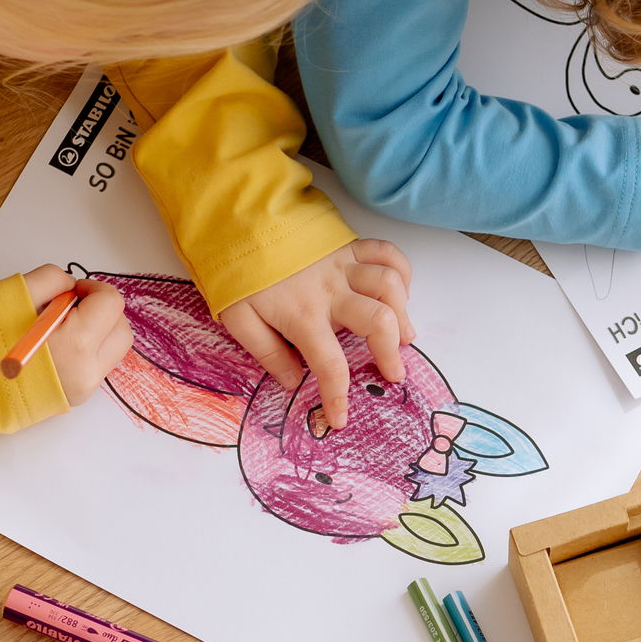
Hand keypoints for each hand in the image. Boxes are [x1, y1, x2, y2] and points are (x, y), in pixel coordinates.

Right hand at [21, 265, 130, 405]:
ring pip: (113, 350)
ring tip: (61, 326)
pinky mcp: (74, 399)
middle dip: (102, 310)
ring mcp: (81, 390)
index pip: (111, 303)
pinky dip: (87, 349)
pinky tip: (56, 345)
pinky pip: (96, 366)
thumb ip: (51, 280)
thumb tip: (72, 287)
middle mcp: (85, 373)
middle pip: (121, 329)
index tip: (69, 291)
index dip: (91, 288)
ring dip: (98, 330)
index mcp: (74, 344)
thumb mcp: (11, 293)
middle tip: (70, 305)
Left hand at [219, 239, 414, 429]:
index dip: (338, 397)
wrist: (237, 222)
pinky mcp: (348, 245)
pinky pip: (386, 253)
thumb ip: (267, 353)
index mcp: (302, 316)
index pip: (330, 365)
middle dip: (391, 352)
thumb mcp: (238, 320)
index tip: (341, 419)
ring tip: (403, 334)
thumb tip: (294, 382)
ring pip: (389, 285)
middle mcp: (330, 291)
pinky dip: (402, 271)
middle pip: (378, 321)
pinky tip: (400, 292)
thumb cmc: (237, 274)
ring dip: (403, 312)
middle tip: (392, 372)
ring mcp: (343, 265)